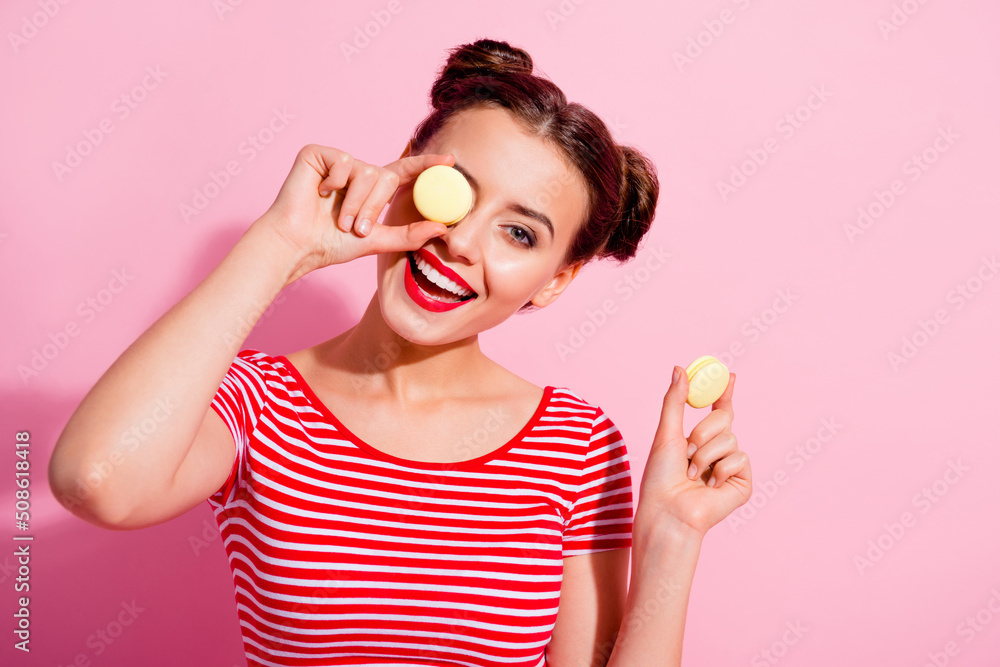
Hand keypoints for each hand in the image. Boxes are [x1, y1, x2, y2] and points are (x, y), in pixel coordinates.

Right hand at [255, 143, 453, 279]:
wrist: (297, 244)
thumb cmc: (331, 244)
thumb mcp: (377, 240)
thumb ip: (409, 234)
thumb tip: (442, 227)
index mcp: (372, 189)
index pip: (405, 172)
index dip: (427, 165)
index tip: (452, 161)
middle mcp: (358, 172)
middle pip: (385, 178)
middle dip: (373, 206)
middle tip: (356, 228)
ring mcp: (338, 162)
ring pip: (365, 171)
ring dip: (354, 201)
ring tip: (338, 219)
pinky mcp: (318, 154)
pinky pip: (342, 161)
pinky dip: (335, 182)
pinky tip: (320, 193)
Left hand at [634, 366, 751, 538]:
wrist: (668, 510)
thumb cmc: (661, 477)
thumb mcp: (666, 433)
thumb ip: (675, 401)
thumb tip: (679, 368)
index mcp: (700, 439)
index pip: (718, 410)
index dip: (724, 392)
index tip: (730, 375)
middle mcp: (718, 451)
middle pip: (725, 419)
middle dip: (704, 430)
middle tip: (688, 448)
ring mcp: (731, 467)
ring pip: (730, 438)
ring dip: (706, 454)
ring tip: (693, 474)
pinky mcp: (743, 483)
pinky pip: (740, 458)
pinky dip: (721, 469)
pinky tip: (709, 486)